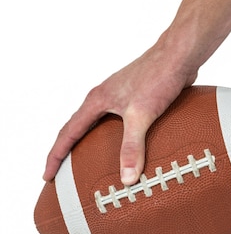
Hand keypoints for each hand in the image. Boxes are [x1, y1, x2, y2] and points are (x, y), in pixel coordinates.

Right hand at [42, 36, 197, 185]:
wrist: (179, 54)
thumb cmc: (158, 76)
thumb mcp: (142, 114)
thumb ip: (132, 147)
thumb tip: (127, 179)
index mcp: (97, 100)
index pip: (68, 132)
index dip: (56, 156)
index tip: (47, 176)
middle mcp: (105, 97)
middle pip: (78, 127)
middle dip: (68, 150)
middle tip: (62, 174)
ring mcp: (120, 95)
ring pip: (98, 123)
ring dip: (90, 142)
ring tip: (90, 163)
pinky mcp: (137, 97)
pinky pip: (118, 121)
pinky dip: (114, 137)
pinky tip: (128, 148)